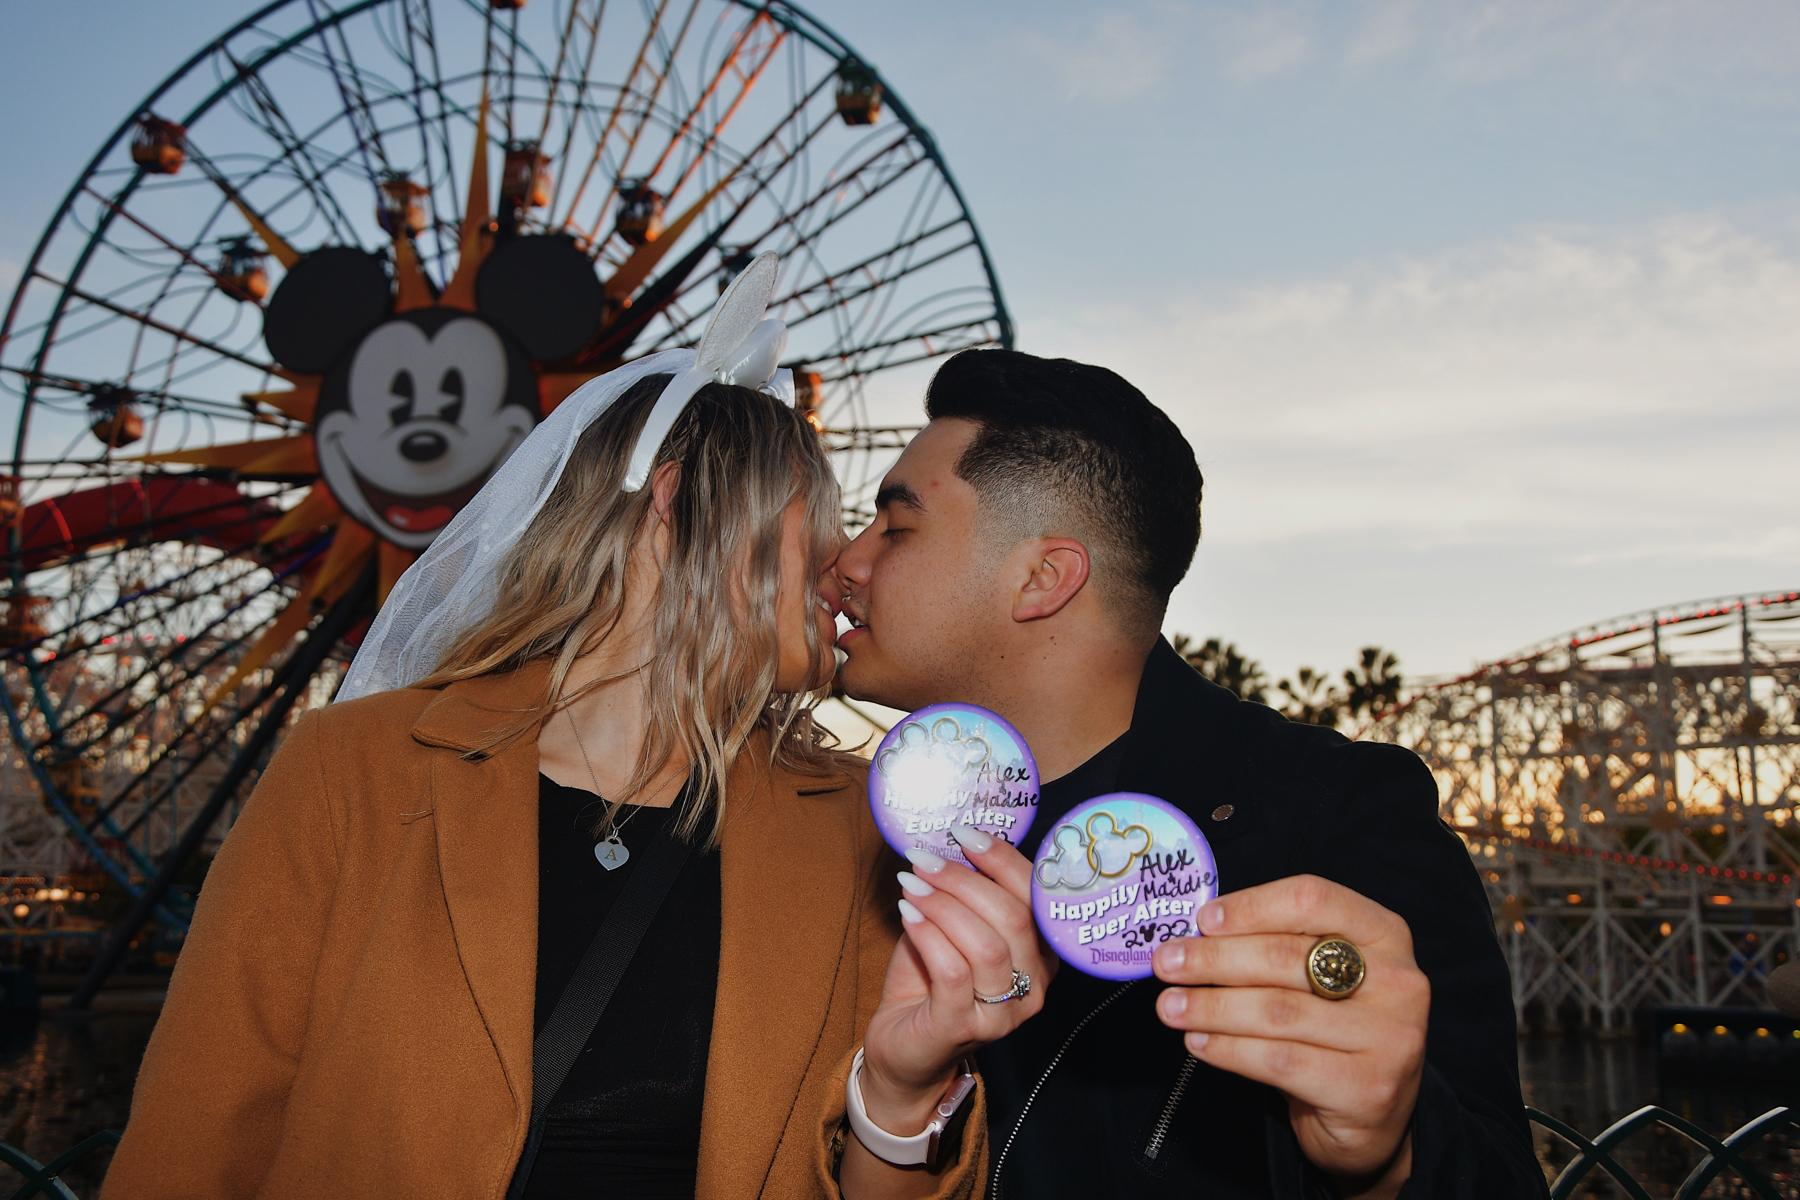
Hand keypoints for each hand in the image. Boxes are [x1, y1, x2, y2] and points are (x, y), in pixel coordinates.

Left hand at [857, 827, 1055, 1130]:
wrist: (902, 1047)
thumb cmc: (931, 981)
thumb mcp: (954, 928)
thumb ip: (965, 894)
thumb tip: (953, 841)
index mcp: (1042, 956)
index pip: (1038, 899)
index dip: (1004, 860)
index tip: (965, 832)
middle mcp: (1035, 986)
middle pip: (1014, 919)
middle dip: (965, 880)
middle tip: (926, 860)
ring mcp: (1003, 1013)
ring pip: (986, 945)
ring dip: (944, 905)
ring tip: (912, 884)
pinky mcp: (962, 1027)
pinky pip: (952, 971)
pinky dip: (927, 933)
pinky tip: (906, 913)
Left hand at [1151, 875, 1427, 1190]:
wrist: (1371, 1117)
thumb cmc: (1332, 1028)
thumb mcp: (1318, 975)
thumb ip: (1274, 945)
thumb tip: (1195, 934)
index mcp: (1384, 933)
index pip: (1312, 900)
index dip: (1251, 906)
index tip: (1202, 920)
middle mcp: (1397, 981)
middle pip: (1286, 957)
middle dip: (1215, 959)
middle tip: (1166, 963)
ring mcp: (1389, 1038)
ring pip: (1278, 1012)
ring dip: (1212, 1006)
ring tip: (1170, 1006)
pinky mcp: (1367, 1089)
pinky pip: (1280, 1061)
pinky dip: (1229, 1049)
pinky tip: (1198, 1043)